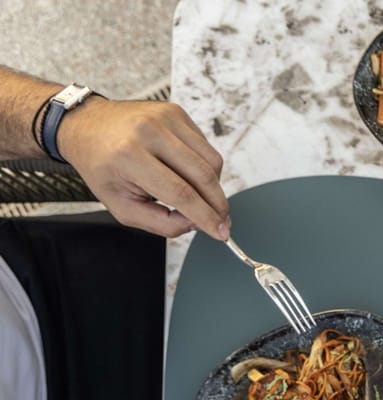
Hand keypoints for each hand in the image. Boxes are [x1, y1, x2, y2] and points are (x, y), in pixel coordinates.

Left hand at [55, 98, 228, 239]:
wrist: (87, 125)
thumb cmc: (102, 166)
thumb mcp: (121, 206)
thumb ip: (160, 223)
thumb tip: (196, 223)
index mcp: (128, 156)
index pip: (181, 193)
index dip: (206, 216)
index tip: (220, 232)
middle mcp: (149, 132)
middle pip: (202, 175)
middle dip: (218, 204)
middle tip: (222, 221)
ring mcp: (165, 118)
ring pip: (211, 160)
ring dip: (214, 186)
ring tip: (202, 197)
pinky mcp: (176, 112)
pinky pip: (206, 146)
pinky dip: (206, 166)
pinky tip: (190, 173)